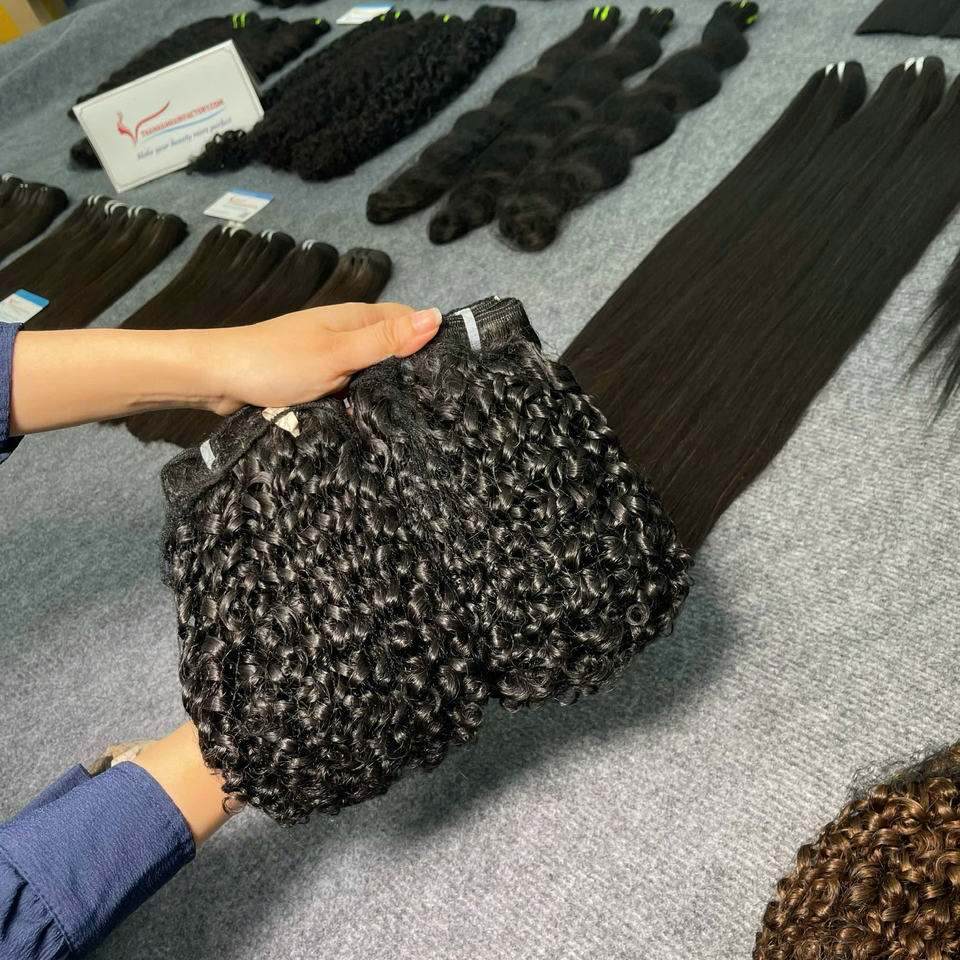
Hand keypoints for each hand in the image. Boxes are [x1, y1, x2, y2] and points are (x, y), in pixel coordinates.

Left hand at [207, 302, 441, 414]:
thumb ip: (386, 341)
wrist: (218, 378)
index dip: (428, 341)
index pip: (408, 322)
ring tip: (401, 420)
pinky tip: (365, 424)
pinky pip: (349, 392)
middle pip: (392, 351)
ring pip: (371, 376)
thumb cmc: (277, 361)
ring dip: (380, 394)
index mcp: (356, 318)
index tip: (448, 372)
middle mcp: (347, 334)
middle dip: (407, 374)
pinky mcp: (317, 381)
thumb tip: (436, 317)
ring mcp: (331, 358)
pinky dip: (356, 405)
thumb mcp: (340, 354)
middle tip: (428, 405)